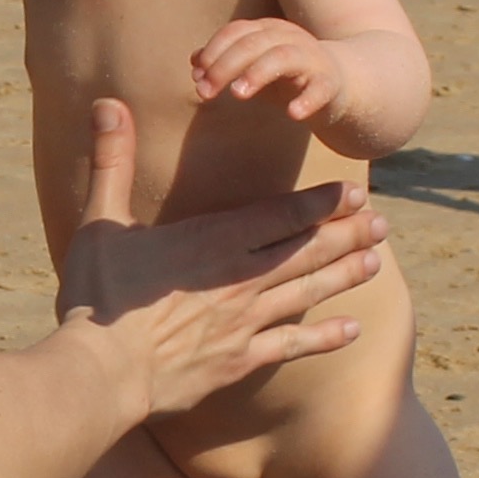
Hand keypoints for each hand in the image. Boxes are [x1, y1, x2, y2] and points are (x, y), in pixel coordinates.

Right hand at [54, 101, 384, 416]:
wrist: (100, 373)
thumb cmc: (96, 296)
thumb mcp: (99, 221)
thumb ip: (111, 162)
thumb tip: (108, 104)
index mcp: (211, 241)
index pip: (279, 215)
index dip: (320, 204)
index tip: (352, 193)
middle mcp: (238, 279)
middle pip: (305, 251)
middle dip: (346, 235)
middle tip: (382, 223)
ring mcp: (243, 322)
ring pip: (306, 292)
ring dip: (344, 276)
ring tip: (376, 263)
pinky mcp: (238, 361)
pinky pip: (291, 345)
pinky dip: (323, 337)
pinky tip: (351, 330)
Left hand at [190, 18, 343, 127]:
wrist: (342, 85)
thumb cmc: (288, 76)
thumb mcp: (253, 68)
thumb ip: (224, 64)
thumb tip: (193, 64)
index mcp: (268, 30)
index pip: (236, 32)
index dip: (213, 52)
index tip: (197, 77)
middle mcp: (290, 38)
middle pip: (253, 43)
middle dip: (225, 65)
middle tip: (205, 92)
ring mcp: (312, 59)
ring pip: (284, 57)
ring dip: (258, 72)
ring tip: (238, 94)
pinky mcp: (331, 83)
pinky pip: (320, 88)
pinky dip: (307, 99)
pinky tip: (293, 114)